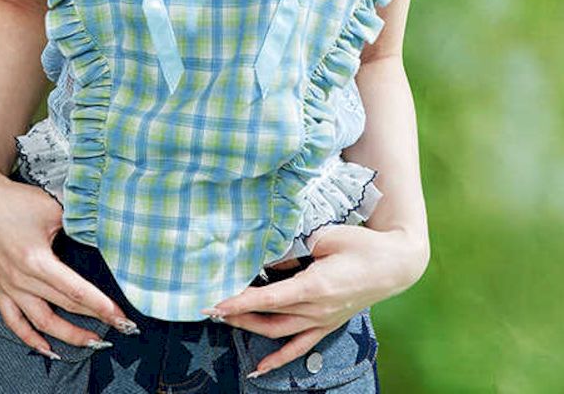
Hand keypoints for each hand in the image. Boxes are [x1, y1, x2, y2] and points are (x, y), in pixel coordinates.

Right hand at [0, 165, 136, 358]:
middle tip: (119, 326)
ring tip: (91, 342)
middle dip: (94, 318)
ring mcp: (8, 287)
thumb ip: (77, 223)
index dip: (100, 305)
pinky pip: (14, 322)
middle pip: (64, 306)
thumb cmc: (18, 201)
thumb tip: (103, 233)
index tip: (120, 315)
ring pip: (41, 322)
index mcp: (37, 259)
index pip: (76, 290)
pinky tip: (48, 349)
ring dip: (67, 335)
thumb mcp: (53, 208)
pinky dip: (30, 339)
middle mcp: (21, 279)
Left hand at [201, 224, 428, 375]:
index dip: (242, 301)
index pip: (271, 298)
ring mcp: (323, 320)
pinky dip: (279, 359)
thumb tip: (270, 254)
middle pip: (270, 316)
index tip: (218, 303)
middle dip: (238, 313)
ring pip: (280, 332)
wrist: (394, 265)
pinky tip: (260, 368)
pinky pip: (300, 346)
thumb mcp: (328, 236)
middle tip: (211, 308)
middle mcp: (318, 308)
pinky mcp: (328, 324)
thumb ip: (297, 245)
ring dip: (251, 328)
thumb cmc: (362, 245)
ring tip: (226, 321)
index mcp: (317, 285)